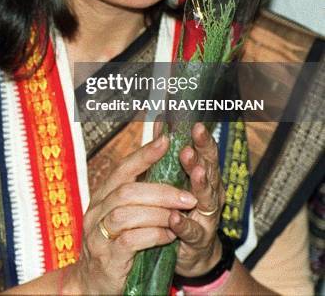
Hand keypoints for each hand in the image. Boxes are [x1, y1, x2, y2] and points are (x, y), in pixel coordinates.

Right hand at [67, 135, 196, 294]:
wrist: (93, 285)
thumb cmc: (115, 245)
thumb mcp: (124, 216)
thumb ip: (139, 194)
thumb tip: (163, 164)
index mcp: (102, 197)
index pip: (122, 169)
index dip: (144, 154)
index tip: (166, 141)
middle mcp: (96, 212)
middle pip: (127, 190)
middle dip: (161, 191)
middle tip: (188, 196)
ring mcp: (98, 236)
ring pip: (127, 213)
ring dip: (159, 212)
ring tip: (180, 215)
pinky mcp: (107, 259)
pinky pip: (130, 241)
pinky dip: (153, 234)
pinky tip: (168, 234)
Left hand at [170, 123, 225, 277]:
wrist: (192, 252)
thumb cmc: (182, 206)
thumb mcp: (174, 176)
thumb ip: (168, 150)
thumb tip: (161, 119)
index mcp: (205, 175)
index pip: (206, 154)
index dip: (203, 140)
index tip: (196, 125)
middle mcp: (211, 193)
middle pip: (210, 172)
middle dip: (202, 158)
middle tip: (190, 146)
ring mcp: (207, 216)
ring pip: (206, 198)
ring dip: (200, 185)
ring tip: (195, 172)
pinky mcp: (198, 239)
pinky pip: (192, 231)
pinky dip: (184, 224)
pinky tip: (175, 218)